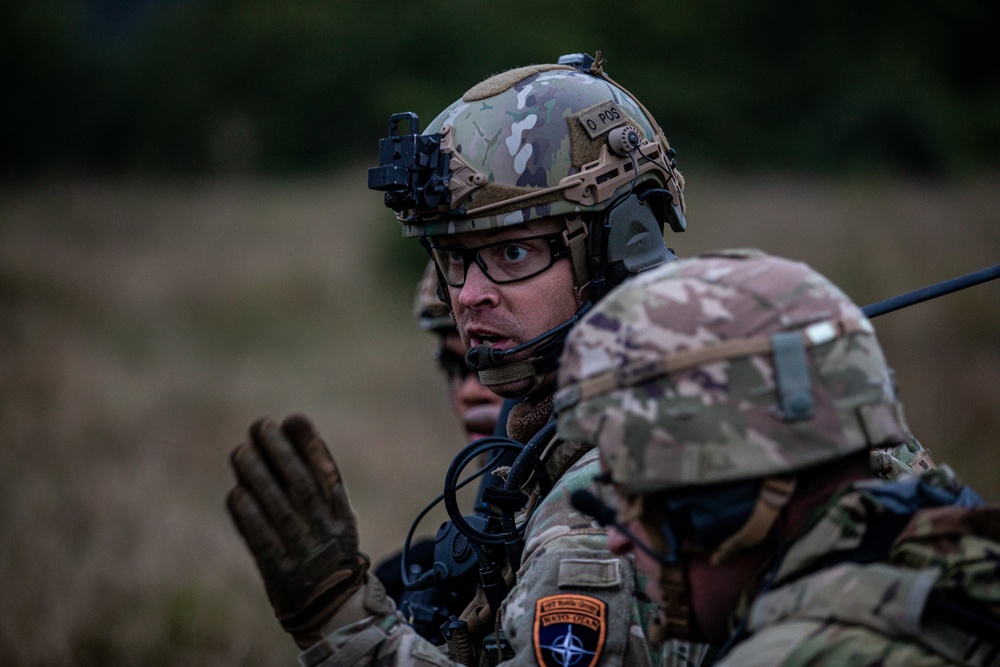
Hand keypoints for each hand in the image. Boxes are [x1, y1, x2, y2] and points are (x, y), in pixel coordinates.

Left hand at [226, 414, 368, 648]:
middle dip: (281, 453)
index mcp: (341, 515)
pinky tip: (236, 492)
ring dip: (259, 478)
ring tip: (240, 451)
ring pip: (278, 509)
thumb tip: (289, 435)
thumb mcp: (337, 518)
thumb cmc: (328, 550)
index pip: (328, 474)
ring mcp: (302, 552)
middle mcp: (324, 531)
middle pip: (301, 487)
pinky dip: (249, 516)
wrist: (332, 608)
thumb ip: (318, 484)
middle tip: (261, 425)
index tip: (293, 419)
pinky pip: (262, 541)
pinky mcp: (279, 572)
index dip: (311, 445)